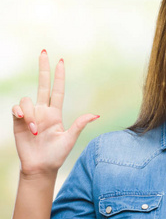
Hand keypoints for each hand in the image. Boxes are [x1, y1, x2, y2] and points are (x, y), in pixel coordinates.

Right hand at [11, 50, 98, 177]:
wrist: (40, 167)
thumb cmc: (56, 155)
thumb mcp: (70, 139)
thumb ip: (80, 125)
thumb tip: (96, 114)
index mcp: (56, 113)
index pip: (57, 90)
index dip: (59, 76)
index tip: (60, 61)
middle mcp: (42, 111)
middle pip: (42, 84)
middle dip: (43, 68)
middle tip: (44, 51)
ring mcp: (29, 115)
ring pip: (27, 100)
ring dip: (30, 114)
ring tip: (35, 131)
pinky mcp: (18, 121)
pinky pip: (16, 109)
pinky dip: (21, 114)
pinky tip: (25, 125)